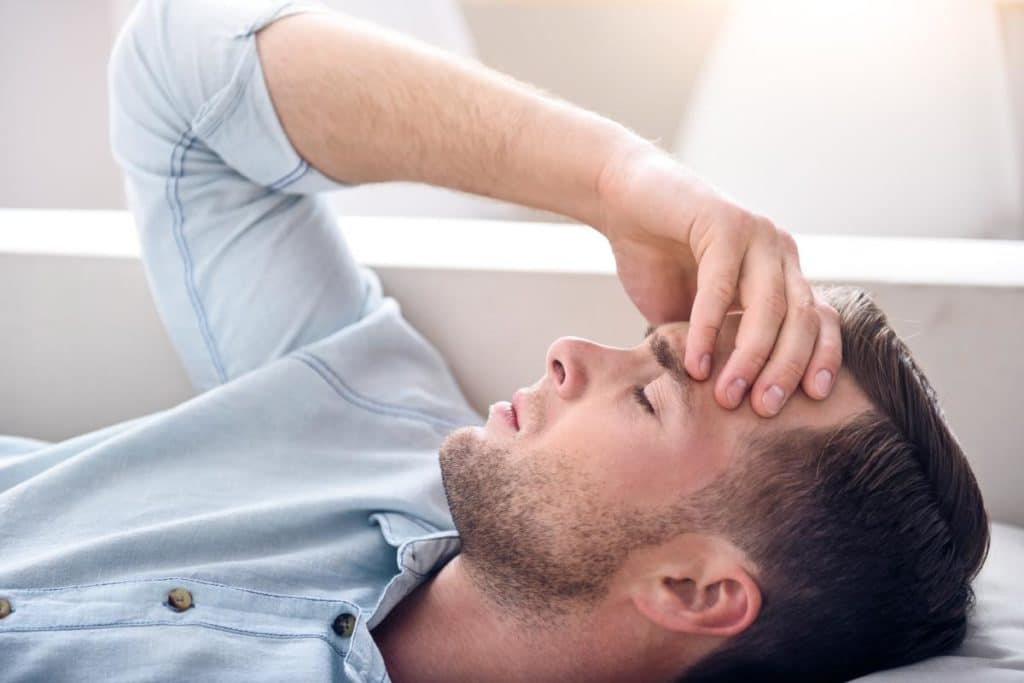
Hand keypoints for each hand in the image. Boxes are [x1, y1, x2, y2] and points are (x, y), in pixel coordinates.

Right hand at [594, 143, 840, 416]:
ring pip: (770, 307)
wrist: (620, 201)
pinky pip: (722, 286)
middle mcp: (778, 253)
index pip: (820, 321)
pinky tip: (694, 362)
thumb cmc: (655, 259)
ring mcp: (755, 235)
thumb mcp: (693, 315)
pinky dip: (707, 329)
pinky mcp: (723, 223)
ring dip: (749, 357)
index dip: (821, 359)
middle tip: (763, 409)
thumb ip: (717, 347)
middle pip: (802, 319)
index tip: (812, 399)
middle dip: (785, 369)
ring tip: (727, 395)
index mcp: (780, 274)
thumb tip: (730, 405)